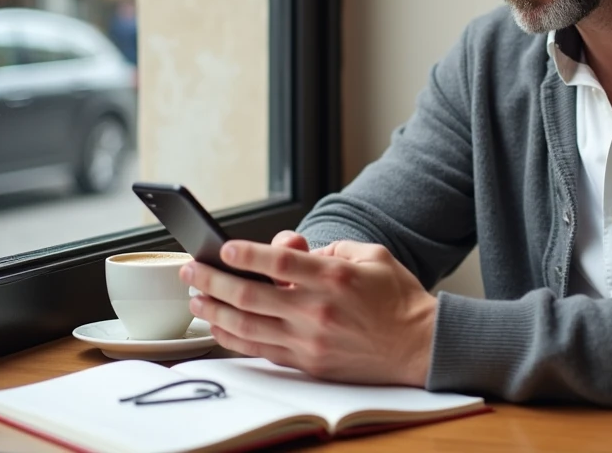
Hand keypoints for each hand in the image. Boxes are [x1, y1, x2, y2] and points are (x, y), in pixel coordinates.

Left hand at [179, 235, 437, 386]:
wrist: (419, 346)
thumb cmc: (397, 297)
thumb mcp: (371, 255)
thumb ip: (329, 248)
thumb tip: (290, 250)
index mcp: (334, 278)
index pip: (278, 264)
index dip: (245, 254)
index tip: (222, 248)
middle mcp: (318, 311)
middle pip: (251, 295)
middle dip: (213, 281)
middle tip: (191, 270)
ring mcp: (310, 340)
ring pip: (248, 326)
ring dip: (215, 311)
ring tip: (195, 299)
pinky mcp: (308, 363)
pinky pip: (260, 350)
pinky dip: (234, 338)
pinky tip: (218, 326)